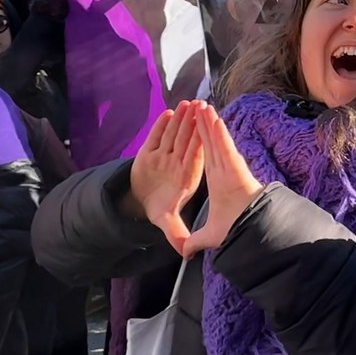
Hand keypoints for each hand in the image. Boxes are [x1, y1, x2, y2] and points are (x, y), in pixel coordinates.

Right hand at [129, 102, 204, 254]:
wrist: (140, 201)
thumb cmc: (159, 207)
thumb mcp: (167, 221)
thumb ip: (176, 233)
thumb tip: (186, 251)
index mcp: (188, 176)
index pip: (199, 156)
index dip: (207, 142)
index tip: (216, 127)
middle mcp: (178, 163)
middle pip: (191, 139)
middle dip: (199, 123)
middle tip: (205, 105)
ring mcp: (165, 156)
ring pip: (177, 134)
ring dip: (184, 119)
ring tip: (190, 103)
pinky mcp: (150, 152)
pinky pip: (158, 136)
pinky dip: (164, 125)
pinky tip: (170, 113)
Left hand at [182, 103, 263, 257]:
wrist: (248, 228)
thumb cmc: (235, 227)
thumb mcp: (209, 235)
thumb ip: (195, 241)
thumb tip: (185, 253)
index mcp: (217, 180)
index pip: (206, 156)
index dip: (201, 142)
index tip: (197, 129)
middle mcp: (223, 169)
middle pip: (210, 142)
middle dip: (204, 125)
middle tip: (197, 107)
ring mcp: (229, 165)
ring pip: (217, 140)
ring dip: (209, 122)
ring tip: (201, 105)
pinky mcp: (234, 165)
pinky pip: (224, 145)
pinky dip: (218, 131)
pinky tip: (212, 118)